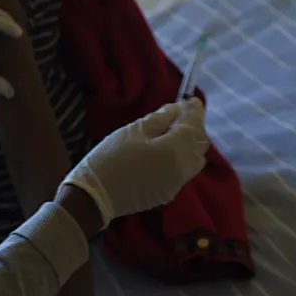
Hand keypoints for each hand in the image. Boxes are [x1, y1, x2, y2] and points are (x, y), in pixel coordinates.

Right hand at [60, 98, 209, 227]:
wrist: (95, 195)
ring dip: (189, 144)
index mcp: (174, 149)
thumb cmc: (110, 157)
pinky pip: (184, 171)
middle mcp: (183, 168)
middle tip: (177, 115)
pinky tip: (163, 154)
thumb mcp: (132, 131)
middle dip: (193, 127)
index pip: (194, 126)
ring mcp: (178, 183)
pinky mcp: (169, 193)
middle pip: (199, 143)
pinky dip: (181, 158)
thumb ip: (158, 119)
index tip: (190, 99)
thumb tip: (174, 110)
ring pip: (195, 159)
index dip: (195, 111)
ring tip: (170, 135)